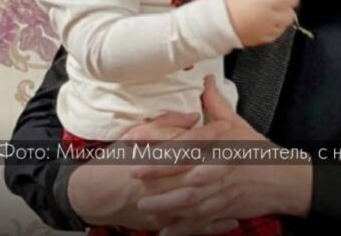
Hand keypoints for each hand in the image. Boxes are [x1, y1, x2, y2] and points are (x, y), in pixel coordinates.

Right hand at [66, 111, 232, 232]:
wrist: (93, 194)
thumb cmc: (116, 161)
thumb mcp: (136, 136)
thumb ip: (166, 124)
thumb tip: (192, 116)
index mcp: (156, 158)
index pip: (189, 144)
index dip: (211, 135)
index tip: (229, 127)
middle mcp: (161, 183)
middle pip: (199, 173)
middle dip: (225, 163)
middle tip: (247, 154)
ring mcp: (163, 206)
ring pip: (200, 201)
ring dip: (224, 194)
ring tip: (245, 186)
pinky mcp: (163, 223)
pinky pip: (192, 226)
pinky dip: (213, 224)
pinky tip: (232, 220)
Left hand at [136, 76, 312, 235]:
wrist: (285, 180)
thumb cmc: (258, 151)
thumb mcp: (238, 124)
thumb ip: (216, 105)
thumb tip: (205, 80)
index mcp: (224, 144)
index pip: (191, 144)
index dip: (166, 144)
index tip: (141, 145)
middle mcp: (224, 167)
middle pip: (189, 174)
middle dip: (160, 177)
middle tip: (133, 176)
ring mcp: (226, 191)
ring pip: (194, 201)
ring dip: (167, 205)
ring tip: (144, 206)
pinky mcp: (227, 210)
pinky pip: (203, 221)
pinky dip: (185, 228)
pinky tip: (165, 232)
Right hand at [223, 0, 299, 46]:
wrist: (216, 24)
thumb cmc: (229, 2)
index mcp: (269, 2)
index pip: (291, 0)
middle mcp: (272, 18)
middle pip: (291, 15)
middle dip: (288, 9)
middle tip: (278, 5)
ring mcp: (267, 30)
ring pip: (285, 26)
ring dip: (282, 20)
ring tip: (271, 15)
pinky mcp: (261, 40)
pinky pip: (275, 35)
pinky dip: (274, 30)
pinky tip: (265, 25)